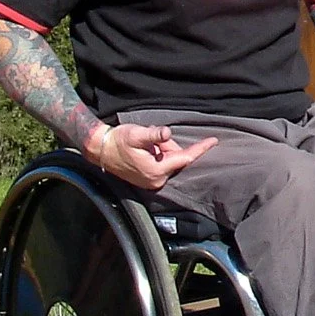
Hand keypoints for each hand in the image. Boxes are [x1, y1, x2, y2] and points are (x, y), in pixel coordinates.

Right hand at [86, 122, 213, 189]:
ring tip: (144, 145)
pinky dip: (158, 155)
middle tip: (151, 139)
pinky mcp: (148, 180)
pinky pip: (162, 165)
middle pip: (176, 158)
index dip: (200, 148)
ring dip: (161, 150)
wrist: (100, 150)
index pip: (184, 158)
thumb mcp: (136, 134)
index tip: (214, 141)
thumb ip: (153, 135)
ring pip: (168, 161)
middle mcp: (156, 180)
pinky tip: (145, 150)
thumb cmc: (118, 141)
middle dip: (168, 146)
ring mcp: (152, 182)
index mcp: (156, 171)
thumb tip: (167, 133)